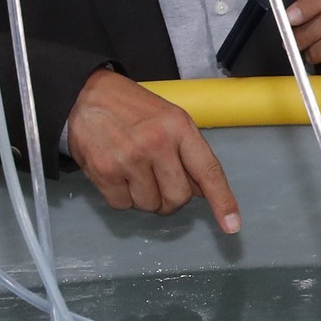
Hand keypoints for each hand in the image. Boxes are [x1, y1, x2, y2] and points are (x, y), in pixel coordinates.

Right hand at [66, 69, 241, 232]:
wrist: (87, 94)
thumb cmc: (135, 110)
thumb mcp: (170, 119)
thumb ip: (188, 153)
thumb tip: (200, 193)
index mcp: (180, 128)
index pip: (208, 171)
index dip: (222, 202)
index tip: (232, 226)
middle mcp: (157, 143)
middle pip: (178, 198)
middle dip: (171, 200)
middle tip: (159, 184)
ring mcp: (129, 158)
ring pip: (150, 205)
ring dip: (145, 198)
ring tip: (134, 172)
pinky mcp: (104, 170)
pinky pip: (122, 205)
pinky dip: (122, 197)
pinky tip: (117, 175)